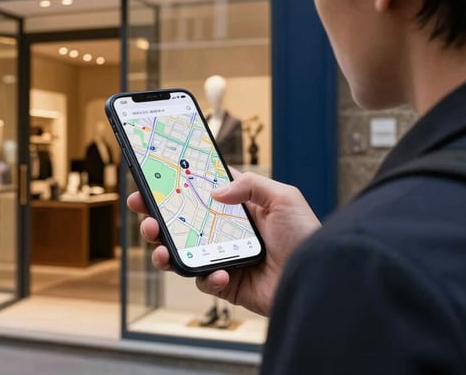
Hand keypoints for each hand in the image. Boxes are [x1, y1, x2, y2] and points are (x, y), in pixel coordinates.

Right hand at [127, 169, 319, 315]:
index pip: (196, 193)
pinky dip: (208, 277)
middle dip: (156, 219)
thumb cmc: (307, 236)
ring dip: (164, 250)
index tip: (150, 182)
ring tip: (160, 249)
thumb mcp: (284, 198)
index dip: (172, 187)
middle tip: (145, 216)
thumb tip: (214, 191)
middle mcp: (224, 232)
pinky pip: (204, 280)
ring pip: (181, 253)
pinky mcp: (227, 284)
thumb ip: (249, 185)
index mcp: (236, 208)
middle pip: (180, 222)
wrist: (320, 279)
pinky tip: (222, 274)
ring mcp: (222, 257)